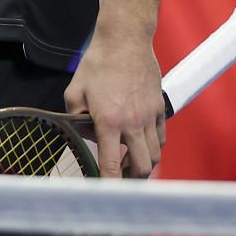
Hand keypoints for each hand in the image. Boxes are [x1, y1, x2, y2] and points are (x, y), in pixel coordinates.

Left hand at [64, 27, 165, 178]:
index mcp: (108, 121)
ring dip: (144, 164)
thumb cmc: (97, 64)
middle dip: (131, 180)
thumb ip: (76, 119)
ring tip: (130, 164)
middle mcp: (133, 122)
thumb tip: (85, 135)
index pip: (112, 163)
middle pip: (143, 167)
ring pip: (156, 155)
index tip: (107, 195)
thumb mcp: (74, 91)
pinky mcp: (160, 108)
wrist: (125, 40)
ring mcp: (150, 116)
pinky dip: (153, 147)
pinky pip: (161, 138)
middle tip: (119, 180)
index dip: (110, 184)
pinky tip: (141, 144)